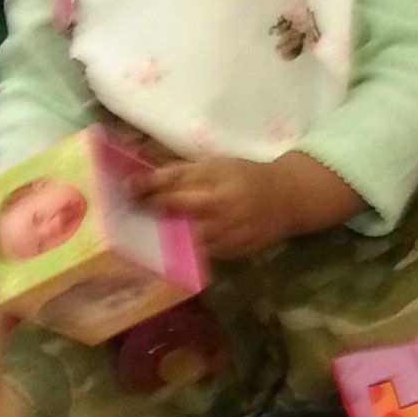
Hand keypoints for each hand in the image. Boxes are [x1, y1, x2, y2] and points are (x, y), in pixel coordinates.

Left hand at [142, 150, 356, 259]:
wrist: (290, 198)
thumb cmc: (248, 177)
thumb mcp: (219, 165)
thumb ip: (185, 172)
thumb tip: (146, 177)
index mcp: (218, 177)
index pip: (176, 180)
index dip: (148, 184)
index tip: (127, 187)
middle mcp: (223, 204)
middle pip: (178, 207)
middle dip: (152, 209)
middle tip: (131, 210)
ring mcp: (230, 230)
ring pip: (188, 235)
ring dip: (165, 234)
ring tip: (147, 232)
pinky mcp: (235, 249)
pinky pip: (204, 252)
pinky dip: (187, 249)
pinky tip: (173, 247)